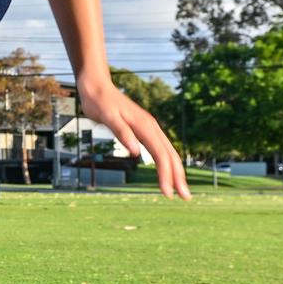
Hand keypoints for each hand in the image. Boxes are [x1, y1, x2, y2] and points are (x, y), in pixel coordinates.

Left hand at [80, 81, 190, 199]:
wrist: (96, 85)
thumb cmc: (99, 102)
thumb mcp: (106, 116)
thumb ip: (121, 132)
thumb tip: (135, 151)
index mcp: (145, 126)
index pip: (161, 155)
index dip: (165, 175)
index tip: (167, 193)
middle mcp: (151, 127)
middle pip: (170, 155)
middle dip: (178, 177)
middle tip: (186, 198)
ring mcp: (149, 128)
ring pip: (168, 152)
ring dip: (176, 171)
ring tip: (181, 189)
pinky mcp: (144, 129)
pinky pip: (161, 149)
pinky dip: (167, 162)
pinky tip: (167, 172)